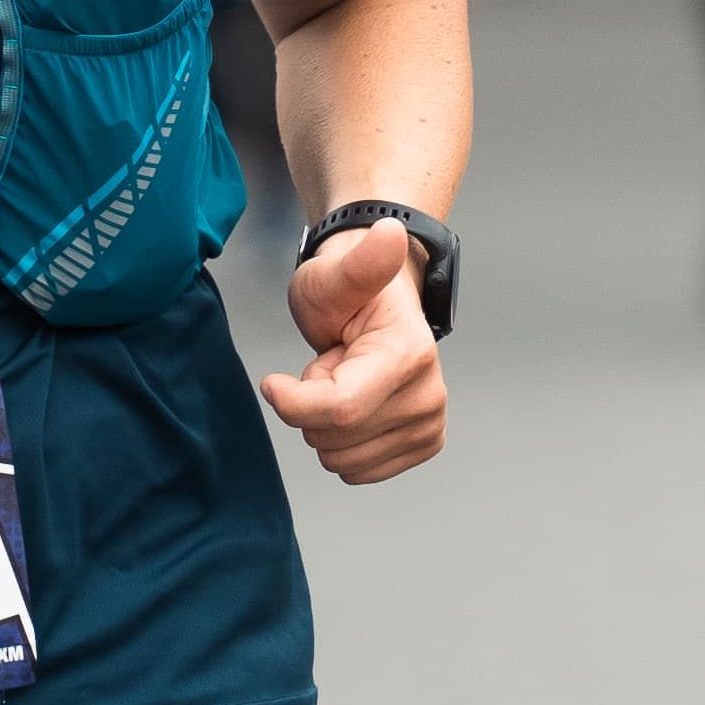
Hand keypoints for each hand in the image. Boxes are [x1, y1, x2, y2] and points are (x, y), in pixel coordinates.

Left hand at [260, 221, 449, 482]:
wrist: (374, 307)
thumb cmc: (348, 292)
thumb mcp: (334, 274)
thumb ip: (359, 263)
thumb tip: (388, 233)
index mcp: (411, 354)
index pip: (339, 411)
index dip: (294, 401)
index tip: (274, 380)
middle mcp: (430, 395)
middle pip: (336, 440)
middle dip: (313, 407)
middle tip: (330, 365)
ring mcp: (429, 423)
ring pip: (343, 460)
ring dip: (327, 425)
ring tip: (343, 380)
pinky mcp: (423, 444)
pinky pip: (359, 472)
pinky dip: (343, 443)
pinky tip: (355, 404)